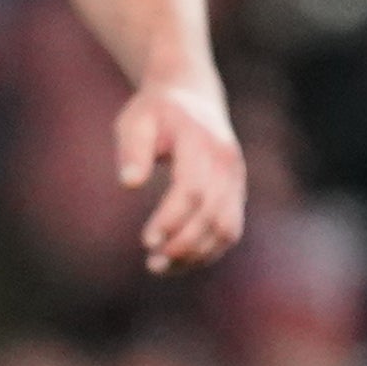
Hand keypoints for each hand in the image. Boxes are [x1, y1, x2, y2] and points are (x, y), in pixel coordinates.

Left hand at [114, 78, 248, 273]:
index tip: (146, 240)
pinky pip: (230, 229)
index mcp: (199, 141)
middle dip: (183, 244)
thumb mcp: (135, 120)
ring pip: (226, 227)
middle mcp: (225, 161)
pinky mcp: (237, 192)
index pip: (192, 189)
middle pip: (211, 214)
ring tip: (161, 267)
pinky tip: (179, 261)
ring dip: (197, 254)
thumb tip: (128, 184)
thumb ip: (132, 149)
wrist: (193, 98)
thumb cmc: (155, 113)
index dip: (171, 218)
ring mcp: (236, 178)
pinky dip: (208, 251)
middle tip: (152, 263)